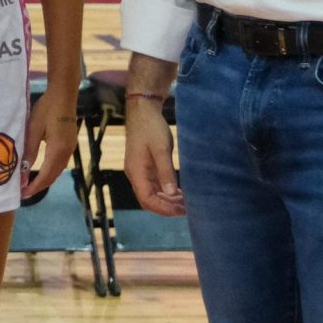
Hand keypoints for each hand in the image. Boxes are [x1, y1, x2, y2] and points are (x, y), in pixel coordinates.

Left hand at [20, 85, 74, 200]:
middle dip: (39, 186)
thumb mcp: (33, 130)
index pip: (46, 175)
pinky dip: (51, 171)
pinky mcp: (70, 144)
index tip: (23, 195)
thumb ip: (30, 151)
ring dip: (45, 179)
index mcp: (57, 150)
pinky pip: (60, 163)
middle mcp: (67, 152)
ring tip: (31, 185)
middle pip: (53, 176)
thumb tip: (23, 171)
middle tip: (24, 194)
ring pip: (58, 170)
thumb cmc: (46, 110)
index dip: (35, 186)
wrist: (63, 95)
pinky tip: (42, 171)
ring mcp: (70, 148)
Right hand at [122, 98, 182, 215]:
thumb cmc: (151, 128)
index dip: (163, 208)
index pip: (147, 199)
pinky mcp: (146, 166)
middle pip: (148, 200)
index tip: (181, 211)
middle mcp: (135, 174)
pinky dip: (166, 192)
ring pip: (152, 193)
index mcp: (136, 172)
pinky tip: (179, 193)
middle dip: (166, 207)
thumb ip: (166, 171)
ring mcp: (140, 171)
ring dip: (167, 200)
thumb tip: (171, 193)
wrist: (143, 111)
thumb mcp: (161, 149)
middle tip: (187, 210)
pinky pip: (155, 185)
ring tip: (186, 203)